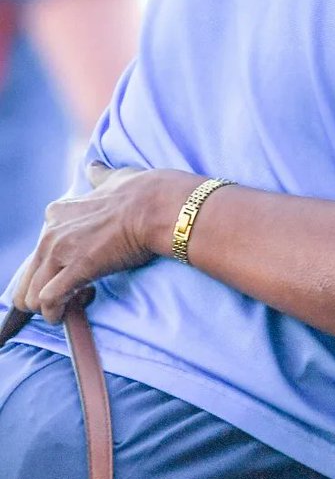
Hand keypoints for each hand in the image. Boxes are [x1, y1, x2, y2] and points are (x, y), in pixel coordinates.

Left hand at [12, 164, 199, 323]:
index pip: (39, 252)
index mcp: (59, 212)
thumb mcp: (116, 178)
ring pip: (31, 296)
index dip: (56, 265)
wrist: (161, 206)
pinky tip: (81, 303)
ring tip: (79, 300)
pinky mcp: (76, 269)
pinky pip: (49, 301)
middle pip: (28, 279)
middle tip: (76, 292)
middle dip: (46, 293)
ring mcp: (60, 251)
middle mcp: (51, 232)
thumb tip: (94, 167)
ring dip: (51, 307)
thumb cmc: (146, 192)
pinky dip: (59, 312)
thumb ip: (101, 177)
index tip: (80, 266)